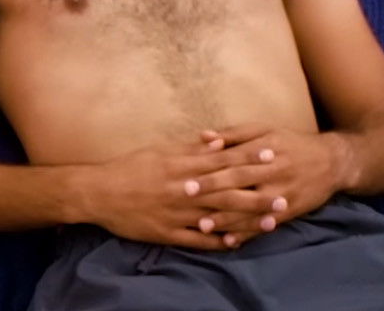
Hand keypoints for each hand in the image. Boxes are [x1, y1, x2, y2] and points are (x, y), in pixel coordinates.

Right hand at [84, 136, 285, 250]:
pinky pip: (198, 240)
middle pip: (227, 190)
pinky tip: (237, 243)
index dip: (248, 157)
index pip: (222, 160)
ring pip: (218, 216)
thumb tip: (218, 142)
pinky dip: (218, 241)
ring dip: (247, 219)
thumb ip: (189, 149)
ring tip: (272, 220)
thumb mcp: (158, 152)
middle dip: (257, 190)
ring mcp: (176, 213)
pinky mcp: (167, 233)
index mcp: (181, 167)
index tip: (272, 153)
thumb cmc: (128, 169)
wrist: (98, 193)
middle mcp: (182, 190)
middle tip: (285, 190)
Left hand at [188, 124, 344, 247]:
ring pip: (251, 208)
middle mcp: (272, 172)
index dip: (210, 169)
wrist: (333, 161)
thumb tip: (203, 137)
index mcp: (263, 149)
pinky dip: (248, 234)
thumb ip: (233, 134)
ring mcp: (282, 193)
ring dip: (227, 218)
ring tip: (204, 226)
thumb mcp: (264, 130)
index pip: (232, 160)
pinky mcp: (290, 211)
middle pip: (239, 182)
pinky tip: (231, 242)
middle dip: (214, 192)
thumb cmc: (290, 143)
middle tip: (188, 200)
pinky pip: (266, 224)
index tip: (187, 178)